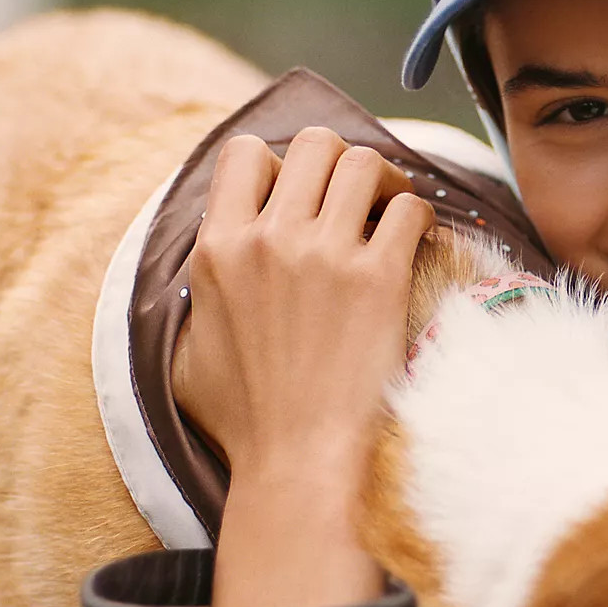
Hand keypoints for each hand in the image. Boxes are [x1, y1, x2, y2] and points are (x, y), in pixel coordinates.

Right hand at [172, 127, 433, 606]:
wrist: (299, 462)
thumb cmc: (245, 422)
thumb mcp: (187, 354)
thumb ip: (197, 298)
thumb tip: (209, 274)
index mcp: (218, 248)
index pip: (245, 152)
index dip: (277, 164)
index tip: (299, 195)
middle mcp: (270, 238)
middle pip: (314, 143)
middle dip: (339, 162)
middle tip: (356, 198)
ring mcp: (327, 255)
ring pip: (365, 162)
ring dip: (385, 181)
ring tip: (391, 212)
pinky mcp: (380, 280)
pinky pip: (412, 209)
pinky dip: (420, 218)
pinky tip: (418, 245)